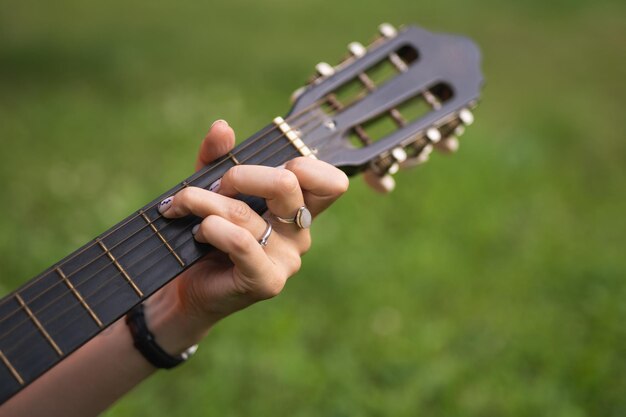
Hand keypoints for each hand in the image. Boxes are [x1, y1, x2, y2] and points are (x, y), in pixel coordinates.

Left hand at [143, 120, 348, 353]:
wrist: (186, 289)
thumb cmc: (206, 236)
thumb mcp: (211, 189)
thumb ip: (217, 158)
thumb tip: (222, 127)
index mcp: (297, 207)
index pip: (331, 182)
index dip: (306, 165)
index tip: (263, 169)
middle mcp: (300, 232)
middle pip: (287, 182)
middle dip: (239, 175)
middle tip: (212, 188)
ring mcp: (287, 259)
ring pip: (246, 213)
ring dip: (203, 202)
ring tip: (180, 207)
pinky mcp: (267, 281)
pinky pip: (241, 243)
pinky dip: (212, 228)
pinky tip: (198, 231)